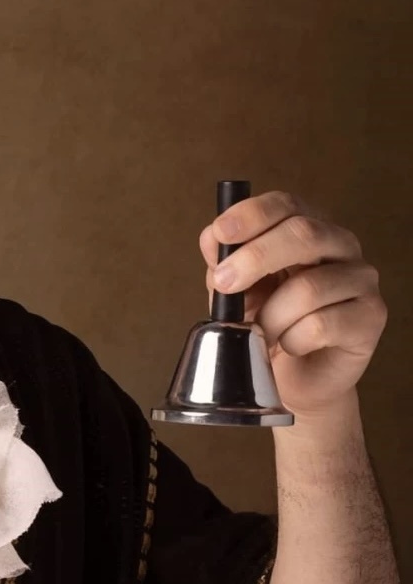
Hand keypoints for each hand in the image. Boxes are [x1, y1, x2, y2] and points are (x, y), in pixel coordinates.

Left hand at [199, 189, 387, 420]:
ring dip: (270, 317)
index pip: (286, 205)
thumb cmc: (270, 326)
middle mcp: (341, 246)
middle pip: (304, 234)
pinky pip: (321, 325)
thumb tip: (212, 239)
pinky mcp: (371, 317)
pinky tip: (290, 346)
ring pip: (308, 288)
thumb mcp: (238, 293)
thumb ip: (225, 264)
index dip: (252, 215)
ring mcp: (361, 280)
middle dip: (255, 258)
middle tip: (224, 284)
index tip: (220, 232)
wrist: (296, 377)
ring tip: (260, 333)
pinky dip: (292, 340)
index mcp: (307, 229)